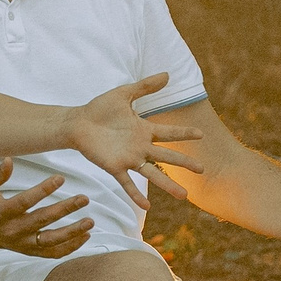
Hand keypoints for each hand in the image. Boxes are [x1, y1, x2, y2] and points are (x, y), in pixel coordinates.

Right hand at [0, 160, 94, 257]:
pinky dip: (71, 247)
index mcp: (1, 213)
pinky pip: (52, 253)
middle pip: (42, 221)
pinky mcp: (29, 251)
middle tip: (84, 198)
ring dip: (72, 232)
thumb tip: (10, 160)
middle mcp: (13, 231)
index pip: (25, 202)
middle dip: (65, 210)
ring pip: (51, 241)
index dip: (43, 190)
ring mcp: (22, 244)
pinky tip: (86, 235)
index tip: (60, 178)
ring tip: (90, 221)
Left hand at [64, 75, 206, 209]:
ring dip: (168, 185)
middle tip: (202, 169)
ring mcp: (129, 158)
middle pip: (167, 156)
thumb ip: (145, 86)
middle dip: (184, 163)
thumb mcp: (124, 94)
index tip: (201, 134)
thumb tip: (167, 74)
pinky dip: (136, 194)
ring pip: (153, 174)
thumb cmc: (99, 109)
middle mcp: (140, 147)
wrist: (77, 122)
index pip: (169, 132)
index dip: (185, 133)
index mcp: (144, 130)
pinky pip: (127, 183)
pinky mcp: (115, 167)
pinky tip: (147, 206)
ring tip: (184, 196)